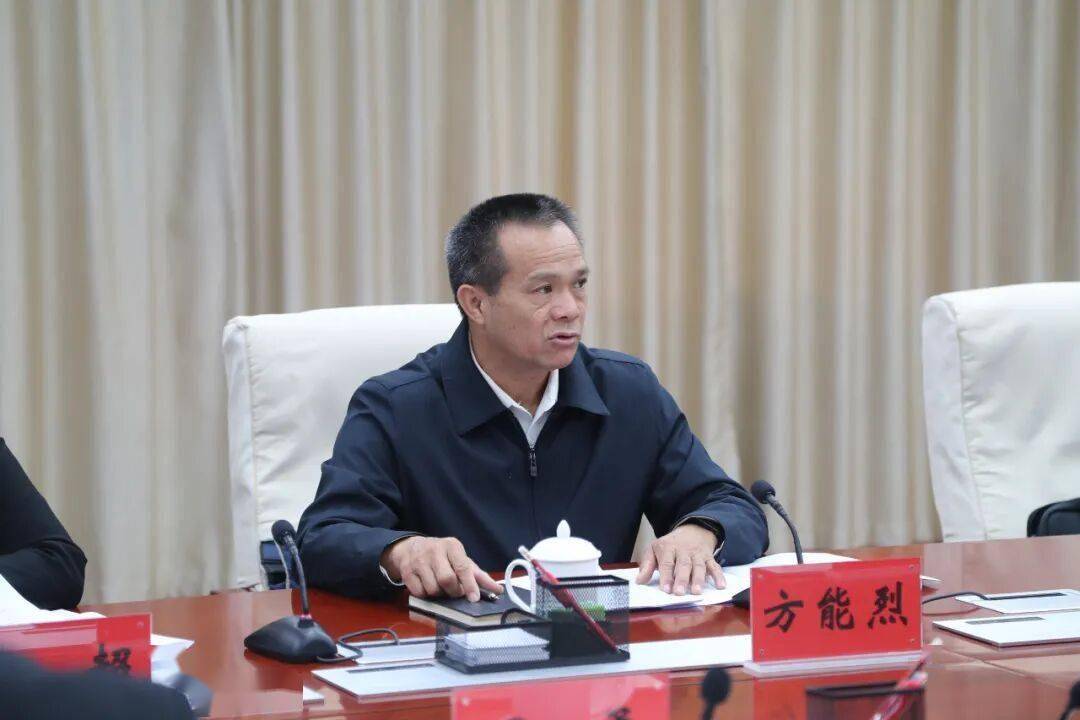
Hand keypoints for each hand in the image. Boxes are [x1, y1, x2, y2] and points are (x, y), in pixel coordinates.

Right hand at [381, 536, 502, 601]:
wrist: (411, 548)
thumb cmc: (442, 556)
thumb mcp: (461, 560)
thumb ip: (479, 576)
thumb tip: (497, 590)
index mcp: (452, 546)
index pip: (462, 566)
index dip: (469, 584)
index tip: (474, 598)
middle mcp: (434, 551)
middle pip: (446, 579)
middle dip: (453, 591)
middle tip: (455, 592)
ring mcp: (418, 561)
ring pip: (432, 589)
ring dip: (439, 594)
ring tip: (441, 588)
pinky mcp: (406, 572)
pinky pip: (419, 593)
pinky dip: (426, 595)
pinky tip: (428, 587)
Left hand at [635, 523, 724, 595]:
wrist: (692, 530)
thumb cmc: (670, 545)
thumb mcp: (654, 549)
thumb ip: (646, 565)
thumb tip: (639, 581)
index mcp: (667, 547)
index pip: (666, 563)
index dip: (666, 576)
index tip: (665, 589)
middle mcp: (683, 550)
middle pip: (683, 565)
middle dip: (682, 579)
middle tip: (680, 592)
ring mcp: (697, 554)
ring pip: (698, 566)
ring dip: (698, 579)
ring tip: (697, 591)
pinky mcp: (708, 557)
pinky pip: (714, 566)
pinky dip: (718, 575)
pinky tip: (721, 585)